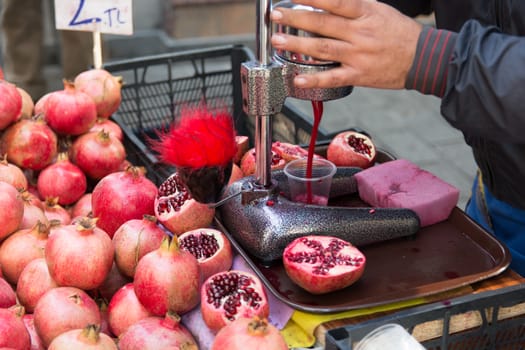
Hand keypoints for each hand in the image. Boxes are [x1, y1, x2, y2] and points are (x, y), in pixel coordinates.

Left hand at [270, 0, 422, 88]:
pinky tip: (298, 79)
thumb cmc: (399, 33)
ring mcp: (359, 56)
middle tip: (275, 16)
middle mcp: (360, 33)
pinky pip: (333, 78)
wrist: (422, 58)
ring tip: (278, 41)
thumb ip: (355, 6)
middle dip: (296, 18)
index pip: (335, 1)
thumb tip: (331, 0)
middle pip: (323, 24)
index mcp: (366, 14)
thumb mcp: (379, 11)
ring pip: (323, 49)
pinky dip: (314, 79)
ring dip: (298, 45)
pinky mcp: (359, 75)